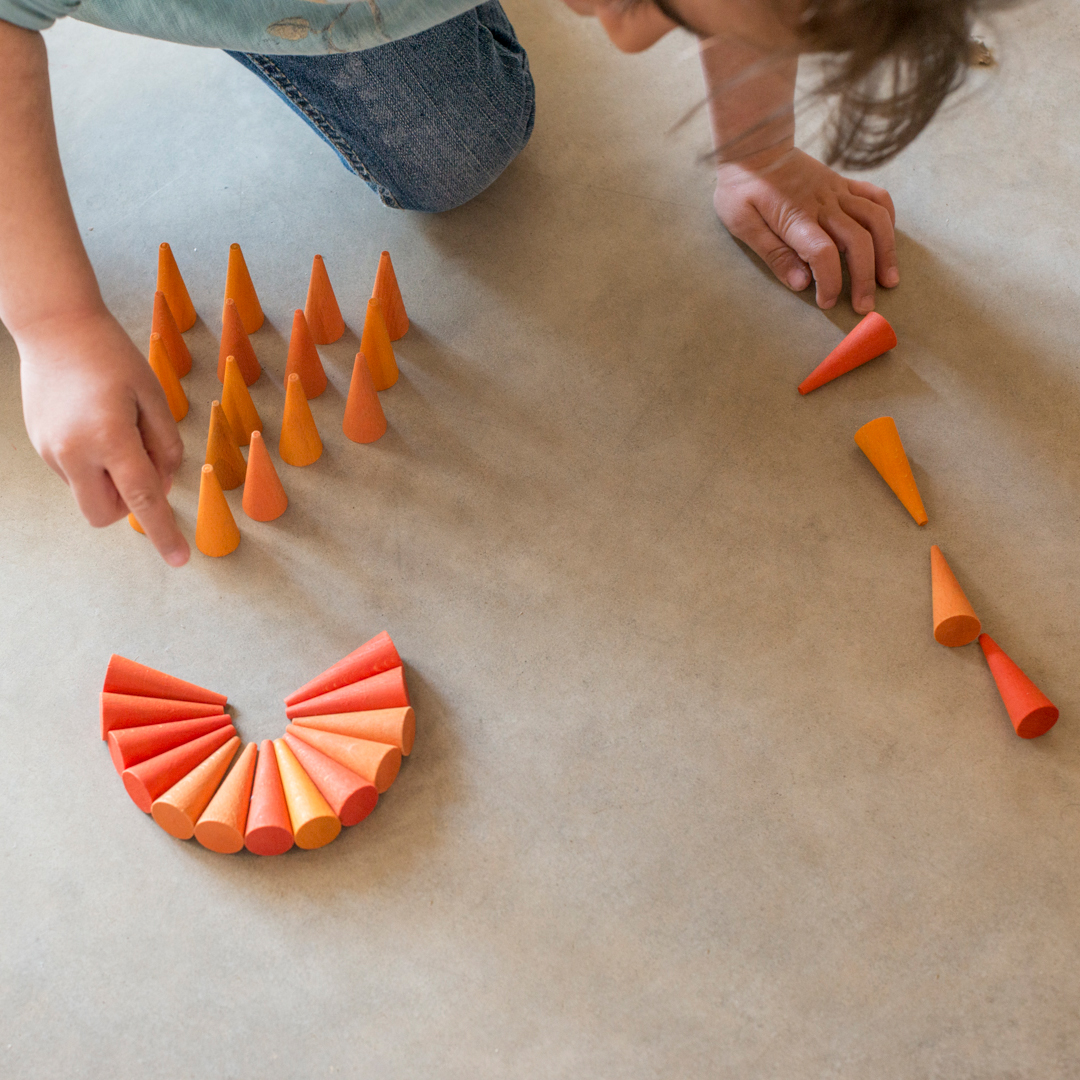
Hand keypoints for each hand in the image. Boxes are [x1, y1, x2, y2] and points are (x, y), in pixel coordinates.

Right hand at [18, 307, 189, 565]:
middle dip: (128, 506)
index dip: (164, 532)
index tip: (179, 560)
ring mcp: (51, 451)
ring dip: (110, 480)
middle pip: (105, 513)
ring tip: (115, 426)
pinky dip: (94, 464)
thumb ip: (165, 446)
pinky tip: (95, 422)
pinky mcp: (40, 446)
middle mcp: (74, 452)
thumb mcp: (152, 396)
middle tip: (143, 465)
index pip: (143, 500)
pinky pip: (75, 474)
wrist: (55, 326)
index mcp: (110, 438)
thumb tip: (164, 486)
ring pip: (89, 494)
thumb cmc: (112, 357)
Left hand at [713, 146, 898, 312]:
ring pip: (876, 219)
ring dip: (886, 252)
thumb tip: (800, 284)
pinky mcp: (844, 183)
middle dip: (864, 278)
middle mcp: (824, 203)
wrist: (754, 146)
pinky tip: (887, 242)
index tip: (826, 303)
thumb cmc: (742, 189)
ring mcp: (837, 191)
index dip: (830, 282)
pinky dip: (888, 220)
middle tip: (864, 307)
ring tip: (889, 279)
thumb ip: (773, 254)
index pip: (823, 254)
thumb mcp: (743, 224)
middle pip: (858, 241)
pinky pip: (877, 197)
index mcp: (796, 217)